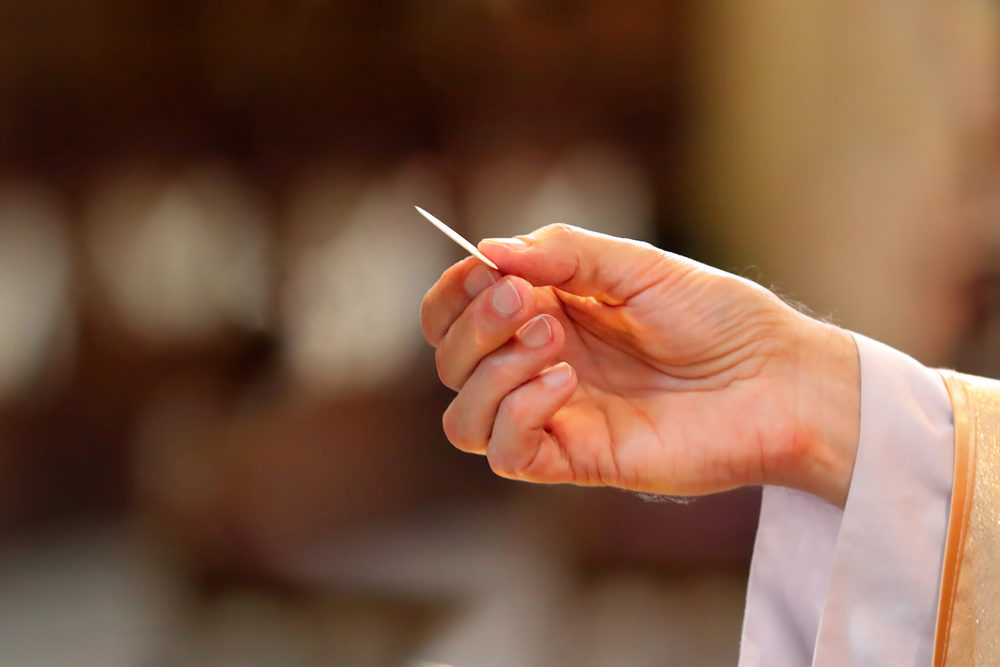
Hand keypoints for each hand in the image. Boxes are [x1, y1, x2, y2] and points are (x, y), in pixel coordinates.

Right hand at [421, 225, 860, 506]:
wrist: (779, 380)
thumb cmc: (719, 317)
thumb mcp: (638, 265)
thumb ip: (561, 253)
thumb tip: (486, 250)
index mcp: (546, 311)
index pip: (456, 310)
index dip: (454, 291)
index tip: (484, 269)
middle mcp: (538, 365)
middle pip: (450, 361)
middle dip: (474, 325)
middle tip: (527, 301)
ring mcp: (554, 415)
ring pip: (462, 418)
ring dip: (490, 372)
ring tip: (556, 345)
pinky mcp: (575, 459)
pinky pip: (505, 453)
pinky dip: (517, 414)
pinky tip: (564, 384)